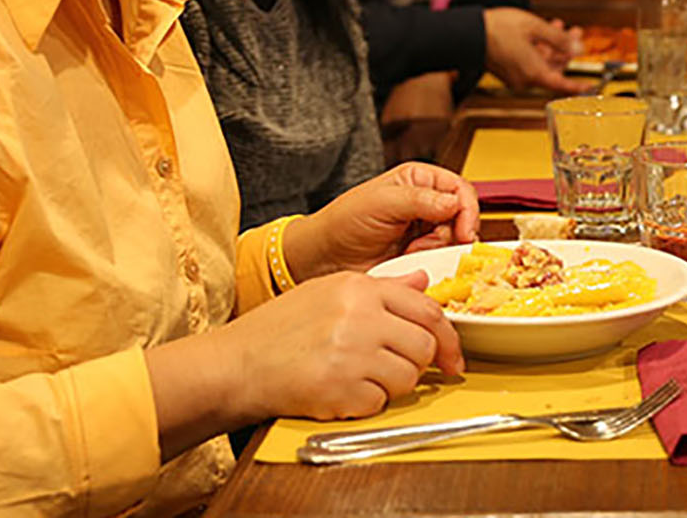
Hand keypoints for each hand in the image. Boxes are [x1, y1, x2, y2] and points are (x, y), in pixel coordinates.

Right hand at [147, 270, 462, 453]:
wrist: (235, 365)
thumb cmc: (278, 330)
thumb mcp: (328, 292)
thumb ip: (381, 288)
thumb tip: (422, 282)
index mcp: (359, 289)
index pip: (427, 309)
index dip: (447, 337)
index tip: (451, 356)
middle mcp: (360, 317)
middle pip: (424, 346)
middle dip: (418, 363)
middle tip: (395, 369)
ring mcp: (350, 354)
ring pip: (407, 377)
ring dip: (392, 385)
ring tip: (358, 378)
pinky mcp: (340, 389)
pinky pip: (379, 403)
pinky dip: (366, 404)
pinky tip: (340, 392)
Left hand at [285, 162, 480, 281]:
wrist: (324, 258)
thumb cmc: (345, 222)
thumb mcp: (382, 203)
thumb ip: (420, 199)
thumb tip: (454, 202)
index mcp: (419, 180)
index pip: (460, 188)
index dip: (467, 208)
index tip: (465, 230)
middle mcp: (427, 203)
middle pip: (463, 216)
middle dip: (452, 232)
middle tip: (431, 243)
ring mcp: (425, 230)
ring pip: (455, 239)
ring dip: (439, 248)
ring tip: (413, 250)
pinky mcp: (421, 253)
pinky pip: (442, 258)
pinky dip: (433, 262)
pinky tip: (412, 259)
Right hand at [484, 7, 591, 93]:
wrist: (469, 32)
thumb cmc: (498, 29)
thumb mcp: (536, 28)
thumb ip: (560, 39)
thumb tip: (579, 47)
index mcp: (534, 73)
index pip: (562, 85)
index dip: (578, 86)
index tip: (590, 86)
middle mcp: (524, 79)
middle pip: (553, 69)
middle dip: (565, 49)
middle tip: (574, 32)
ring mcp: (514, 76)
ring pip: (541, 63)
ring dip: (551, 46)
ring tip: (557, 27)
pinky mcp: (506, 71)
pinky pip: (528, 63)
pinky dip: (537, 50)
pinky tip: (540, 33)